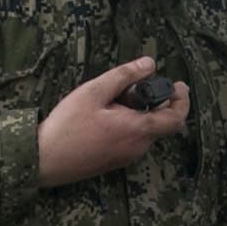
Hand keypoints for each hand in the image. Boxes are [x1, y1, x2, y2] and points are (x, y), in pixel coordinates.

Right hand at [37, 56, 189, 185]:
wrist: (44, 159)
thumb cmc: (67, 125)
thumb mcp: (94, 92)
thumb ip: (124, 76)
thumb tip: (149, 63)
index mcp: (138, 130)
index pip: (176, 119)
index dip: (182, 100)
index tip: (178, 85)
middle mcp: (138, 148)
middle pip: (160, 122)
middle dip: (155, 102)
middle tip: (134, 86)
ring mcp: (127, 157)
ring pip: (145, 130)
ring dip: (139, 113)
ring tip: (112, 100)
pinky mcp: (115, 162)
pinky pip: (132, 140)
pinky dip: (129, 124)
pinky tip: (104, 116)